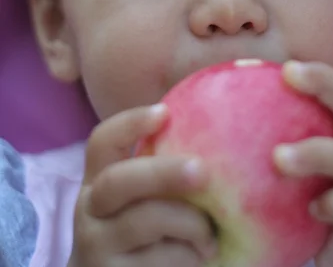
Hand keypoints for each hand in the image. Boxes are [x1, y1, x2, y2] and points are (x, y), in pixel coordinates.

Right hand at [68, 105, 216, 266]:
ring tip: (212, 234)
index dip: (129, 123)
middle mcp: (89, 209)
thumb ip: (158, 172)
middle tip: (202, 171)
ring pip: (144, 220)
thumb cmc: (142, 236)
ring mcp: (96, 245)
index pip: (101, 141)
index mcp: (98, 180)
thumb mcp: (141, 200)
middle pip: (118, 180)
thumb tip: (211, 132)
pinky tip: (200, 256)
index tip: (165, 111)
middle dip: (164, 172)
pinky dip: (188, 255)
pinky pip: (159, 259)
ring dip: (189, 223)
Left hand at [273, 62, 332, 266]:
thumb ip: (281, 119)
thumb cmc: (325, 178)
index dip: (328, 74)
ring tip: (280, 158)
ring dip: (317, 154)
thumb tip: (213, 96)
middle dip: (326, 85)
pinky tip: (312, 208)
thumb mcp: (313, 141)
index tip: (287, 69)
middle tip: (290, 74)